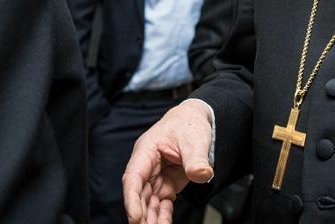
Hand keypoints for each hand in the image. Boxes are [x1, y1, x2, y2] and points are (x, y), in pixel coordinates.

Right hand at [123, 99, 214, 223]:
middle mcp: (147, 166)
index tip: (135, 217)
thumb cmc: (188, 124)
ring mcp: (156, 176)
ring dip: (151, 218)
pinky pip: (161, 203)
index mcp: (146, 151)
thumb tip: (202, 174)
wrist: (195, 120)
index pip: (133, 177)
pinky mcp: (166, 183)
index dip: (131, 198)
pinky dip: (162, 215)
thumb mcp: (194, 138)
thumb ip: (196, 158)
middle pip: (139, 193)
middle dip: (141, 214)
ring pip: (149, 201)